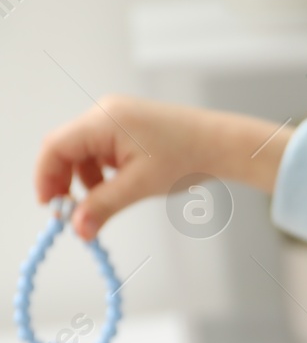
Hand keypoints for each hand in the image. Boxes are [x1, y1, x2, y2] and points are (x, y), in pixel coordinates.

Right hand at [35, 96, 292, 238]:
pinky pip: (102, 150)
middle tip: (72, 214)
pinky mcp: (128, 126)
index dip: (46, 177)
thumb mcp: (140, 186)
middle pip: (66, 148)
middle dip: (65, 182)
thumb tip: (78, 229)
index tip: (50, 207)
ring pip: (83, 152)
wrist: (224, 145)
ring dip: (86, 180)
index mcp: (103, 120)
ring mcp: (116, 117)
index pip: (55, 146)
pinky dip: (102, 172)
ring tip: (104, 203)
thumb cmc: (188, 158)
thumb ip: (104, 206)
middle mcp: (104, 112)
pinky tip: (119, 186)